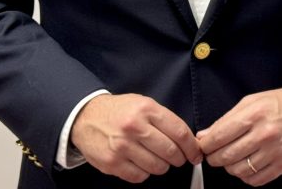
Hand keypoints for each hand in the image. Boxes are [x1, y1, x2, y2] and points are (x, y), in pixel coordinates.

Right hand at [71, 93, 202, 182]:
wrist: (86, 116)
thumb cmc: (119, 111)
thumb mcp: (143, 104)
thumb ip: (164, 119)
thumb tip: (187, 140)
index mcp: (146, 109)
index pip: (179, 132)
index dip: (191, 146)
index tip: (195, 153)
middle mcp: (135, 128)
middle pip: (170, 151)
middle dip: (179, 158)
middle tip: (179, 158)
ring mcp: (122, 147)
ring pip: (157, 167)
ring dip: (162, 166)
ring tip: (157, 159)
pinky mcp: (112, 163)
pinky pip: (139, 176)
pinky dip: (145, 173)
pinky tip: (141, 163)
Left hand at [197, 88, 281, 185]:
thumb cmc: (278, 104)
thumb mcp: (251, 102)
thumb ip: (226, 119)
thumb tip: (204, 136)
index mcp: (255, 115)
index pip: (219, 137)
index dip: (206, 145)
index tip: (204, 146)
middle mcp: (265, 134)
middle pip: (226, 156)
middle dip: (214, 158)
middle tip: (215, 154)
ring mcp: (275, 152)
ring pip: (238, 171)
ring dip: (230, 167)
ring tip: (232, 159)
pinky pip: (255, 180)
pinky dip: (246, 176)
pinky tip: (247, 165)